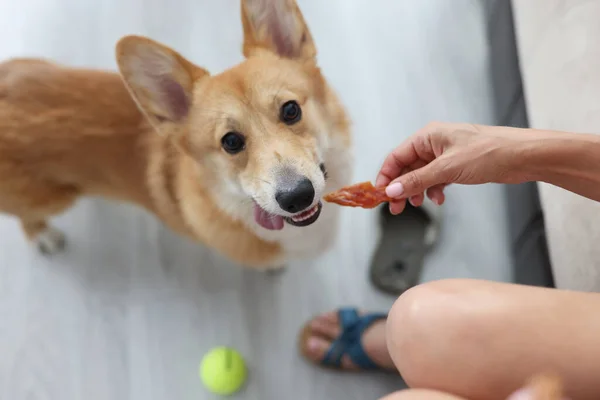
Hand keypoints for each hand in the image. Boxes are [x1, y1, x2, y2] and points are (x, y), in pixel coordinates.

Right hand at [376, 122, 527, 214]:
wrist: (523, 156)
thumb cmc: (488, 152)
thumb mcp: (447, 169)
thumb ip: (417, 181)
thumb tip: (392, 191)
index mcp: (428, 136)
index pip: (397, 156)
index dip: (387, 176)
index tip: (380, 194)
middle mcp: (434, 143)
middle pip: (407, 167)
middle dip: (401, 187)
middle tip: (396, 208)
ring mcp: (446, 155)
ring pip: (421, 175)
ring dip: (418, 191)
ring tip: (419, 204)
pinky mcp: (457, 165)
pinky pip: (436, 179)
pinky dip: (434, 190)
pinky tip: (440, 199)